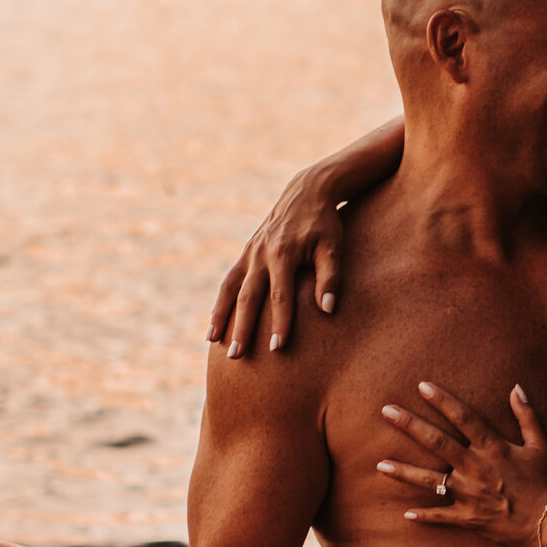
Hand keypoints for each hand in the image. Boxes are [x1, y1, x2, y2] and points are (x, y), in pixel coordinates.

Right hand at [207, 164, 346, 359]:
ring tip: (213, 342)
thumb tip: (327, 309)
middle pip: (249, 297)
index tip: (277, 349)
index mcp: (284, 253)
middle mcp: (261, 254)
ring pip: (230, 289)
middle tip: (238, 355)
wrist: (307, 191)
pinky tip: (214, 324)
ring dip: (220, 316)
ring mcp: (250, 253)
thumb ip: (330, 277)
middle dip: (243, 327)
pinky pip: (229, 281)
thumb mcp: (333, 246)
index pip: (281, 296)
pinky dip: (220, 302)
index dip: (280, 323)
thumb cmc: (325, 223)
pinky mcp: (246, 253)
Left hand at [376, 381, 546, 546]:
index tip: (422, 385)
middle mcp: (476, 468)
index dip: (442, 400)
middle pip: (437, 443)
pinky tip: (405, 514)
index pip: (464, 417)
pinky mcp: (468, 518)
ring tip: (380, 464)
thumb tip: (516, 387)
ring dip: (403, 471)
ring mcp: (469, 495)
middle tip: (386, 411)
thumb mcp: (541, 445)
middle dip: (410, 425)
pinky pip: (441, 517)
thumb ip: (526, 416)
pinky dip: (423, 517)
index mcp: (494, 448)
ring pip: (429, 481)